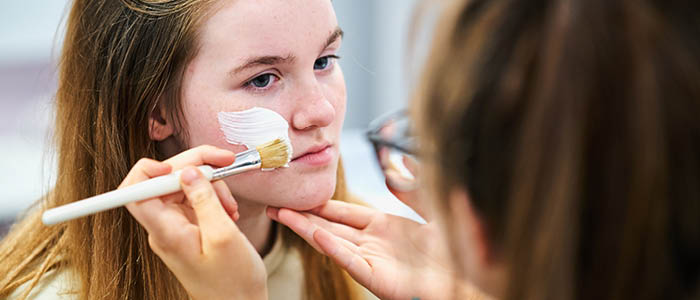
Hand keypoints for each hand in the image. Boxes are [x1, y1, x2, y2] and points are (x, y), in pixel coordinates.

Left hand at [123, 145, 266, 299]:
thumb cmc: (233, 282)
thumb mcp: (224, 235)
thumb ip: (204, 200)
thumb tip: (187, 171)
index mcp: (166, 232)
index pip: (134, 192)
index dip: (149, 171)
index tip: (178, 166)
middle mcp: (165, 228)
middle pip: (164, 181)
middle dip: (194, 168)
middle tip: (224, 163)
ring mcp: (176, 227)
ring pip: (183, 188)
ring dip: (210, 186)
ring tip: (230, 204)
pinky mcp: (188, 228)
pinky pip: (194, 200)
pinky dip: (213, 198)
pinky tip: (228, 210)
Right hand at [267, 199, 453, 299]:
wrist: (467, 277)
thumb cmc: (452, 248)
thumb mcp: (430, 206)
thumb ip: (411, 184)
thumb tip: (398, 158)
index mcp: (382, 226)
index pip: (342, 212)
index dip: (319, 204)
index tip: (298, 194)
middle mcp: (372, 243)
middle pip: (329, 226)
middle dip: (301, 216)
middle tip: (275, 205)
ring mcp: (372, 260)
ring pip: (332, 242)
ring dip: (306, 229)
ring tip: (282, 215)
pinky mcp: (376, 277)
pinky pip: (350, 260)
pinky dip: (332, 248)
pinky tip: (315, 235)